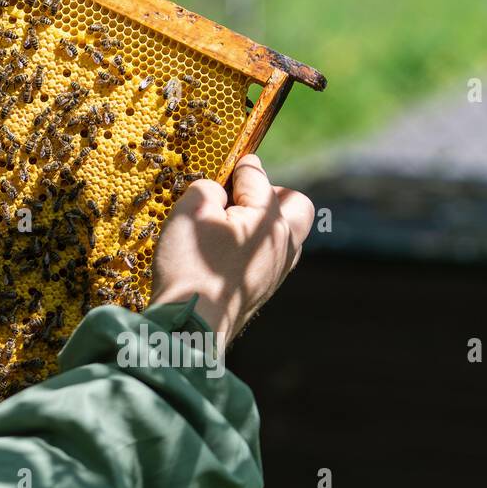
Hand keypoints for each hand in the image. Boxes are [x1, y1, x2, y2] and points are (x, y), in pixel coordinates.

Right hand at [150, 155, 313, 348]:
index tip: (229, 162)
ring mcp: (278, 270)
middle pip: (296, 205)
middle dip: (273, 193)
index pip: (258, 177)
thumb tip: (216, 190)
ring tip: (231, 224)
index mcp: (270, 218)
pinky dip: (256, 247)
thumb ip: (206, 188)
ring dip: (265, 223)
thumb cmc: (190, 265)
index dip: (239, 166)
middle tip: (240, 196)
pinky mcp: (265, 290)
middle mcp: (284, 243)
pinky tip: (228, 252)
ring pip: (287, 234)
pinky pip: (272, 258)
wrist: (192, 325)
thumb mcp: (189, 212)